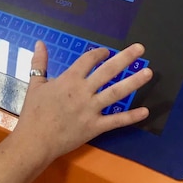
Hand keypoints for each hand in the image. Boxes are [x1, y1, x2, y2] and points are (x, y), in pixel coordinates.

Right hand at [12, 42, 152, 163]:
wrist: (35, 140)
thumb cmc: (34, 113)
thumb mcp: (34, 84)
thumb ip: (39, 62)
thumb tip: (40, 42)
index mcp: (69, 80)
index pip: (89, 60)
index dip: (99, 53)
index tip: (106, 52)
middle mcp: (83, 91)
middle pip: (108, 71)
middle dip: (125, 58)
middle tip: (140, 48)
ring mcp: (91, 110)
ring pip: (116, 93)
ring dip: (133, 82)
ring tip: (148, 73)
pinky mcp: (95, 127)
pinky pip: (116, 121)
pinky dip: (131, 116)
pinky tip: (146, 111)